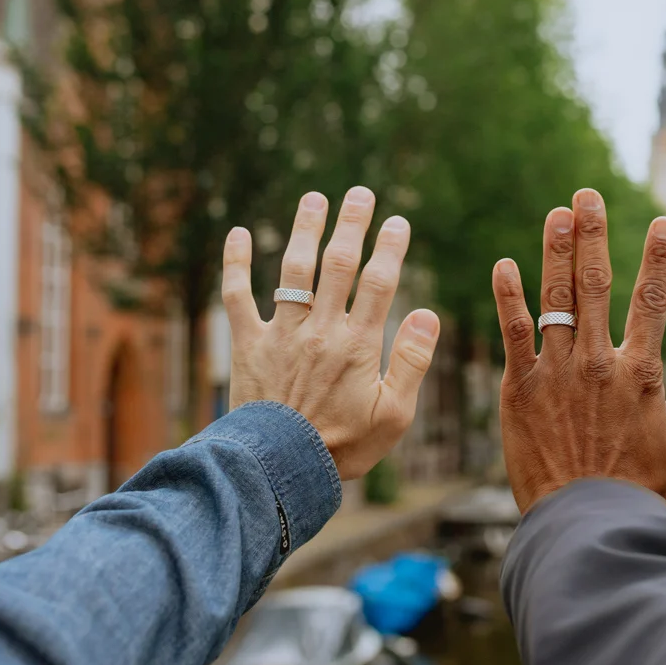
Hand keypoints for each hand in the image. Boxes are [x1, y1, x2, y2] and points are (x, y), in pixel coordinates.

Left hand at [222, 187, 440, 480]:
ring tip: (314, 197)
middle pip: (338, 264)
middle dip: (351, 224)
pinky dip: (236, 264)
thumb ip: (413, 361)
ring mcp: (281, 334)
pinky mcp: (247, 345)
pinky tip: (237, 233)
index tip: (398, 221)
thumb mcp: (395, 414)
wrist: (280, 471)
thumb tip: (429, 313)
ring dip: (304, 230)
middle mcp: (319, 329)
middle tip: (360, 193)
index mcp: (358, 344)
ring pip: (293, 270)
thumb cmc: (345, 448)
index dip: (390, 248)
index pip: (379, 282)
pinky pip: (237, 297)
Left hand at [492, 188, 665, 512]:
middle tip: (588, 195)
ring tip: (556, 213)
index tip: (662, 222)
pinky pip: (514, 334)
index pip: (654, 300)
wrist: (587, 528)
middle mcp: (598, 363)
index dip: (658, 258)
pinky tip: (504, 264)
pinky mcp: (519, 390)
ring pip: (555, 299)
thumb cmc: (643, 494)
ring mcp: (556, 373)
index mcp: (641, 373)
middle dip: (593, 235)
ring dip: (555, 252)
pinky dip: (508, 298)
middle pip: (596, 285)